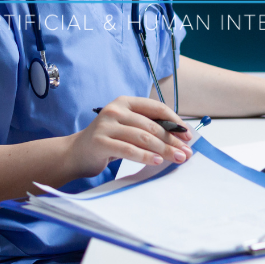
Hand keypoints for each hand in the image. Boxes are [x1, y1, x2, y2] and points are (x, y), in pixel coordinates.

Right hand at [67, 96, 191, 177]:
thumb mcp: (128, 128)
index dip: (175, 122)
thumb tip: (180, 138)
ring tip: (177, 158)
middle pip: (152, 125)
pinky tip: (157, 161)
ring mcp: (106, 125)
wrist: (76, 153)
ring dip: (163, 149)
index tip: (188, 135)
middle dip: (172, 140)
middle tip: (186, 152)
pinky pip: (128, 149)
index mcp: (125, 102)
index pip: (156, 108)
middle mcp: (115, 110)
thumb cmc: (108, 141)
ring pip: (143, 137)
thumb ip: (148, 128)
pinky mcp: (100, 141)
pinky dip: (145, 156)